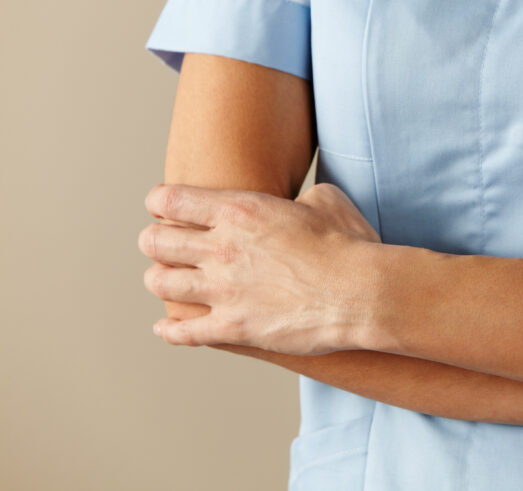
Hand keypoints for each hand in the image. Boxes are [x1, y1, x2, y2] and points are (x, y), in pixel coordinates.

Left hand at [139, 182, 380, 354]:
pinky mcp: (233, 329)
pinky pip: (182, 333)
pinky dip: (169, 330)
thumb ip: (298, 196)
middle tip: (160, 244)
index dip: (160, 201)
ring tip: (166, 281)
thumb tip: (296, 204)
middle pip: (156, 242)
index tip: (164, 206)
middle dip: (154, 241)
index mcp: (239, 211)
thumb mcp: (324, 199)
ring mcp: (224, 291)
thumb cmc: (349, 244)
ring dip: (159, 280)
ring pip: (160, 284)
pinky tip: (167, 328)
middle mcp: (221, 249)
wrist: (361, 292)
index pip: (170, 200)